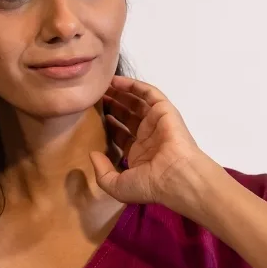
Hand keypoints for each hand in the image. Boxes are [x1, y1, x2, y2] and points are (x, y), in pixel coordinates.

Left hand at [90, 75, 219, 212]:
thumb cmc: (149, 185)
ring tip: (102, 86)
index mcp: (139, 154)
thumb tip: (92, 154)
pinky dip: (133, 85)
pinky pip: (148, 93)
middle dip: (112, 106)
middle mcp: (148, 137)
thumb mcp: (117, 186)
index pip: (121, 135)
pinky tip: (115, 81)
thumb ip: (102, 172)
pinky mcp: (164, 111)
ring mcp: (157, 123)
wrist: (175, 177)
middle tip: (95, 98)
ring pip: (136, 103)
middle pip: (127, 116)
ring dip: (120, 94)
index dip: (107, 125)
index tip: (91, 116)